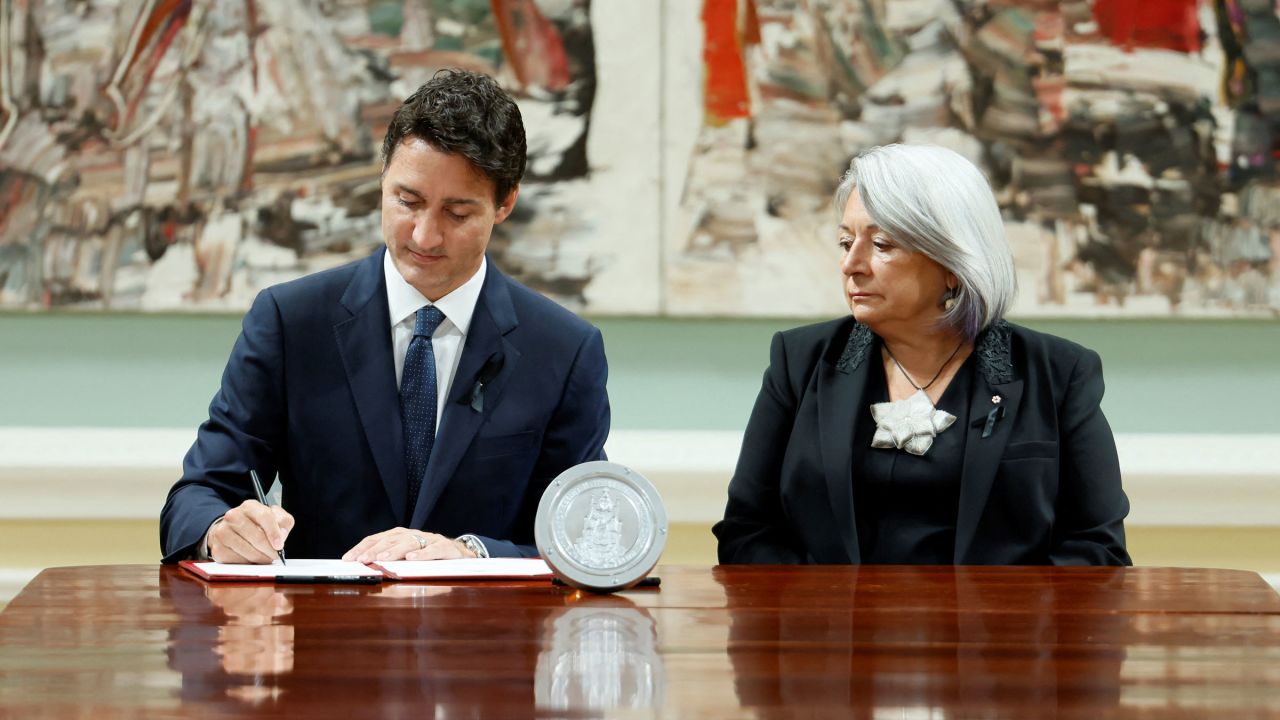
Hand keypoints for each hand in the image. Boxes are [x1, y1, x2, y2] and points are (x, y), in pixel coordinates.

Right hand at [207, 499, 294, 563]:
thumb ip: (283, 522)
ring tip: (265, 558)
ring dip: (261, 558)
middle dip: (270, 550)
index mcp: (249, 506)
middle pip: (257, 537)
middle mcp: (233, 516)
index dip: (274, 533)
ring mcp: (223, 532)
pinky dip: (248, 563)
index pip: (265, 516)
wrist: (230, 530)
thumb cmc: (255, 524)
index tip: (279, 545)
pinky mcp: (217, 548)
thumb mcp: (273, 517)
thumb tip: (282, 534)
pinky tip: (251, 559)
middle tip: (275, 555)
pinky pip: (237, 561)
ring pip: (248, 551)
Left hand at [342, 527, 474, 562]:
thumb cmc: (430, 560)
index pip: (377, 538)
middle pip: (390, 539)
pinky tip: (412, 558)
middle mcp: (413, 535)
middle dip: (374, 549)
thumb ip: (390, 565)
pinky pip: (434, 549)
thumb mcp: (408, 562)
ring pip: (410, 542)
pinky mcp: (446, 547)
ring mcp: (430, 539)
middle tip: (361, 559)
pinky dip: (423, 553)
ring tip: (382, 558)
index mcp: (401, 536)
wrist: (462, 556)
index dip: (362, 547)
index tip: (348, 559)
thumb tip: (366, 574)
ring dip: (394, 550)